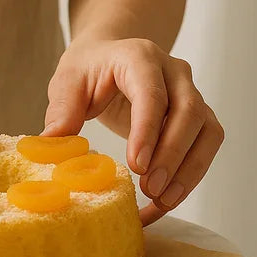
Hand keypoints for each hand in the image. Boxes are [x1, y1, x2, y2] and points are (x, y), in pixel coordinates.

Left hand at [43, 38, 223, 224]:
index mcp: (140, 58)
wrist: (111, 55)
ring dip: (189, 170)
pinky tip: (166, 201)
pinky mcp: (198, 117)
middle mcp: (174, 72)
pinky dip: (190, 177)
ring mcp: (191, 94)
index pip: (152, 92)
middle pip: (189, 112)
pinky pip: (206, 146)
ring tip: (162, 201)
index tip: (137, 165)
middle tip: (150, 188)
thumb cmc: (89, 69)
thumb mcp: (68, 82)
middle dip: (172, 155)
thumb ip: (62, 111)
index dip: (148, 129)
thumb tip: (49, 146)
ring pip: (207, 132)